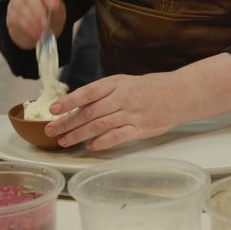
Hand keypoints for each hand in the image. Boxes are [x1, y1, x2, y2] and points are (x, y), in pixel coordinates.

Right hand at [6, 0, 65, 49]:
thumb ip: (58, 5)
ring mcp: (17, 1)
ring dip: (33, 21)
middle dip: (39, 10)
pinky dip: (28, 28)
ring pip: (22, 7)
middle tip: (45, 24)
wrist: (39, 31)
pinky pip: (17, 19)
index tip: (55, 7)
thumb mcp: (58, 12)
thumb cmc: (50, 17)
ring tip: (41, 32)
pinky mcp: (11, 14)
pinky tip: (35, 34)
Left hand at [45, 73, 182, 150]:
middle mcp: (123, 97)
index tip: (53, 109)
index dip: (69, 101)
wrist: (180, 93)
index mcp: (116, 83)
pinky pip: (118, 136)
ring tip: (65, 141)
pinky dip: (103, 142)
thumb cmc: (149, 88)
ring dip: (79, 134)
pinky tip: (90, 146)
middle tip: (51, 130)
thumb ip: (104, 93)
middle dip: (67, 122)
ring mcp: (132, 113)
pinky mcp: (141, 128)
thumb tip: (77, 106)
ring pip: (100, 125)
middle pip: (90, 112)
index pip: (88, 92)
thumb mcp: (125, 83)